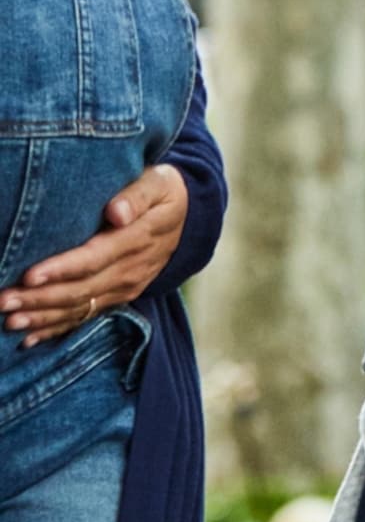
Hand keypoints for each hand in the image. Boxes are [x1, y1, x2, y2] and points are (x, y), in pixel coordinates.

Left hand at [1, 164, 188, 348]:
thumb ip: (138, 195)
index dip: (63, 269)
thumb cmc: (164, 192)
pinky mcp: (119, 297)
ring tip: (9, 320)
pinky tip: (29, 339)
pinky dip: (56, 330)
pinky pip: (85, 317)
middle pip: (81, 289)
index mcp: (140, 238)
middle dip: (40, 298)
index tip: (30, 275)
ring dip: (42, 317)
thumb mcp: (160, 182)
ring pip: (79, 307)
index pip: (96, 257)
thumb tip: (116, 213)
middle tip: (3, 301)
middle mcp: (132, 269)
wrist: (189, 218)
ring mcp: (126, 287)